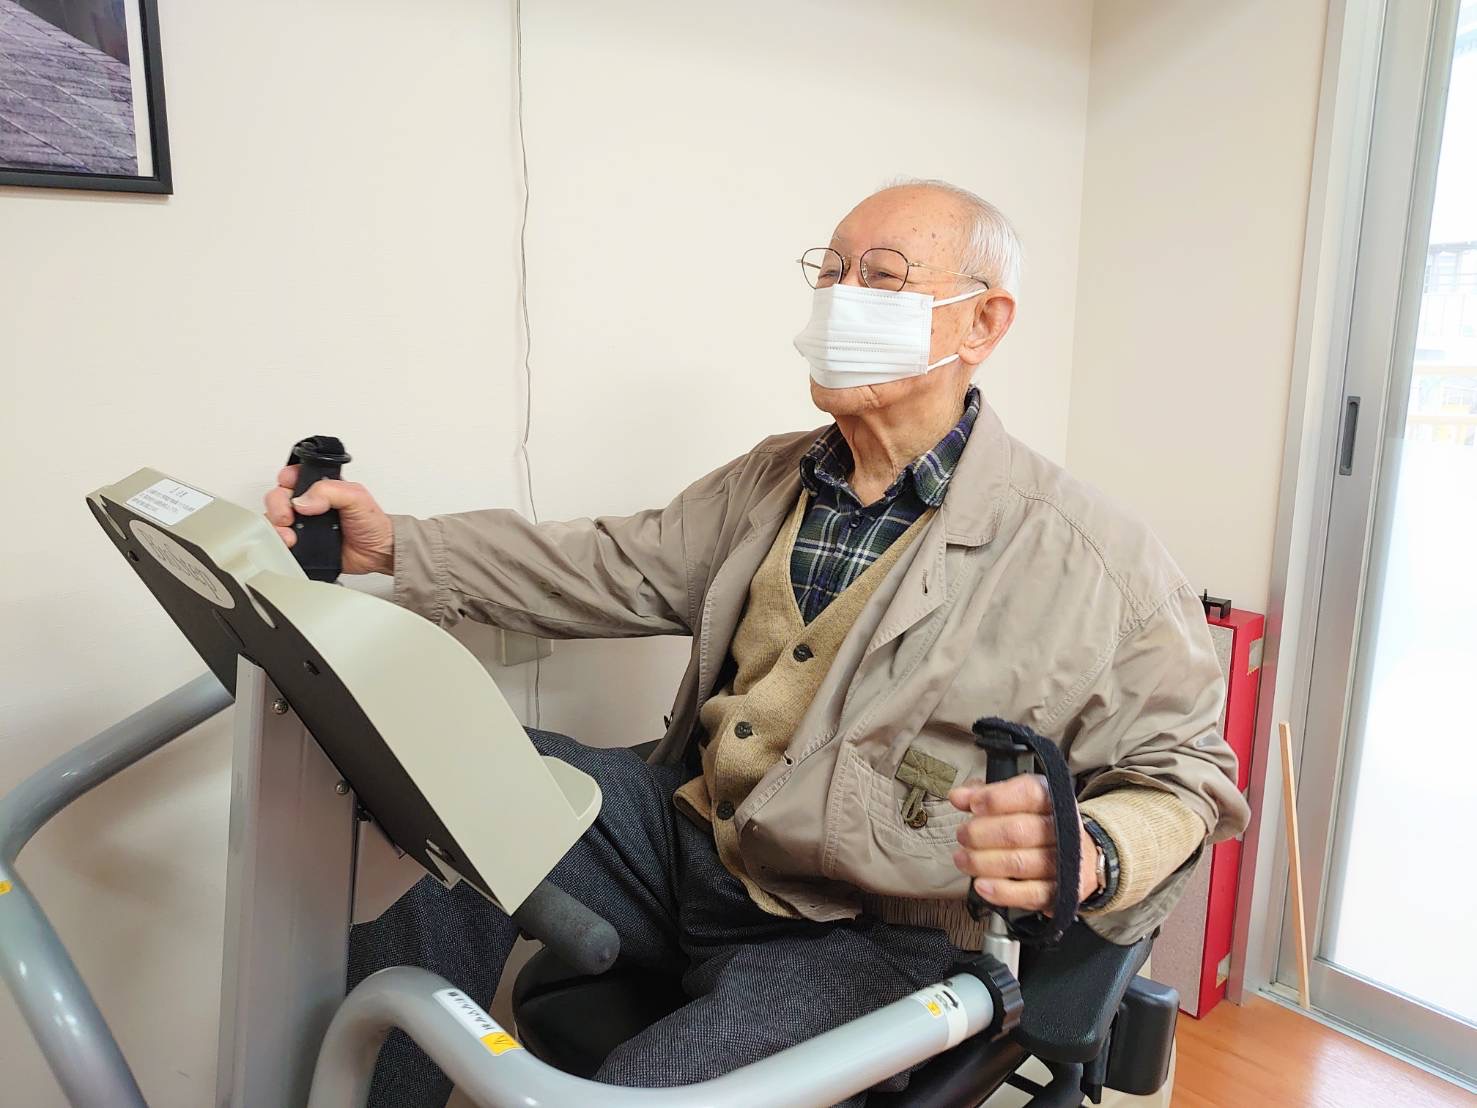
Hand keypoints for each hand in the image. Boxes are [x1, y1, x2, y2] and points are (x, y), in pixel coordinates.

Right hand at [263, 465, 395, 575]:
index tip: (288, 486)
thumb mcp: (356, 497)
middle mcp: (310, 504)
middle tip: (288, 517)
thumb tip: (303, 500)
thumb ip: (330, 491)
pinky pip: (281, 541)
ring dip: (276, 527)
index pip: (293, 476)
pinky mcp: (302, 544)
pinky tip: (290, 545)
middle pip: (278, 497)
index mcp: (321, 487)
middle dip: (277, 506)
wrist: (378, 553)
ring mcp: (304, 524)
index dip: (286, 479)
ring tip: (291, 537)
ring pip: (275, 520)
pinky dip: (280, 543)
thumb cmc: (372, 523)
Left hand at [949, 774, 1100, 912]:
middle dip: (981, 834)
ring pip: (1020, 863)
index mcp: (1052, 799)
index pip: (1029, 793)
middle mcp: (1063, 828)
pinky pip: (1030, 894)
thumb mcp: (1016, 799)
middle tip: (963, 835)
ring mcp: (1065, 862)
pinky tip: (981, 885)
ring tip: (963, 859)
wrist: (1082, 854)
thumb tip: (958, 797)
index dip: (996, 799)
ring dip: (983, 863)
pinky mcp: (1062, 891)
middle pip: (1018, 831)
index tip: (973, 805)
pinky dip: (1001, 891)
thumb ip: (986, 794)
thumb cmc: (1040, 823)